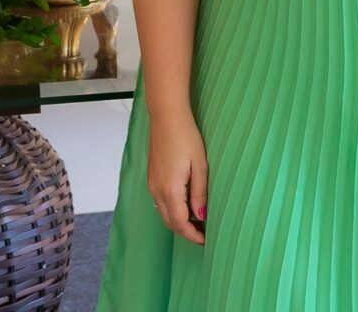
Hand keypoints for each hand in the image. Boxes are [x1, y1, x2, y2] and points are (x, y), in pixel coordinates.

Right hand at [146, 107, 207, 245]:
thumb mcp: (200, 166)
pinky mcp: (152, 177)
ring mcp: (152, 184)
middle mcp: (157, 190)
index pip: (180, 223)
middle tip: (203, 235)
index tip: (206, 240)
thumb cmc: (186, 137)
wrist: (167, 117)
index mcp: (170, 189)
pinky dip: (172, 210)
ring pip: (163, 213)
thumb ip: (200, 193)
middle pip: (170, 222)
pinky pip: (160, 202)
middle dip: (186, 232)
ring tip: (197, 222)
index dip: (193, 235)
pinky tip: (185, 205)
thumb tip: (202, 216)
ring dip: (178, 221)